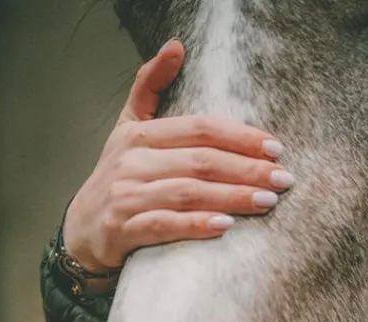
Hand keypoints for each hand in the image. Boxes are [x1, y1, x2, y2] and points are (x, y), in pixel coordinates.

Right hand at [63, 38, 290, 273]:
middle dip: (247, 169)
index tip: (276, 148)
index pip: (200, 129)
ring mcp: (127, 195)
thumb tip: (176, 46)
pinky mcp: (123, 228)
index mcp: (140, 135)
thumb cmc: (119, 178)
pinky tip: (226, 226)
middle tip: (284, 178)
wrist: (84, 229)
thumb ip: (150, 88)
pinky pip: (165, 225)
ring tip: (268, 201)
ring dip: (232, 197)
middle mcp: (133, 162)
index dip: (240, 137)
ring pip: (188, 193)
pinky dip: (196, 225)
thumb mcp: (129, 128)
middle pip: (200, 161)